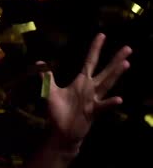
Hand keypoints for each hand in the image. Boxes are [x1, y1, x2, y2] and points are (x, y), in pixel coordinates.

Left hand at [38, 33, 131, 149]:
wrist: (62, 132)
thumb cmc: (59, 112)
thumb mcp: (50, 92)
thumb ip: (47, 78)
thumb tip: (39, 63)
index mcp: (81, 82)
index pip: (90, 61)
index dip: (95, 48)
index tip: (102, 35)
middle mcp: (90, 89)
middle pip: (104, 71)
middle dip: (115, 59)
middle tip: (128, 47)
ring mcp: (93, 100)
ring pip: (107, 84)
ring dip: (116, 74)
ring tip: (126, 63)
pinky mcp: (93, 112)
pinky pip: (102, 106)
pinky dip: (110, 103)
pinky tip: (119, 99)